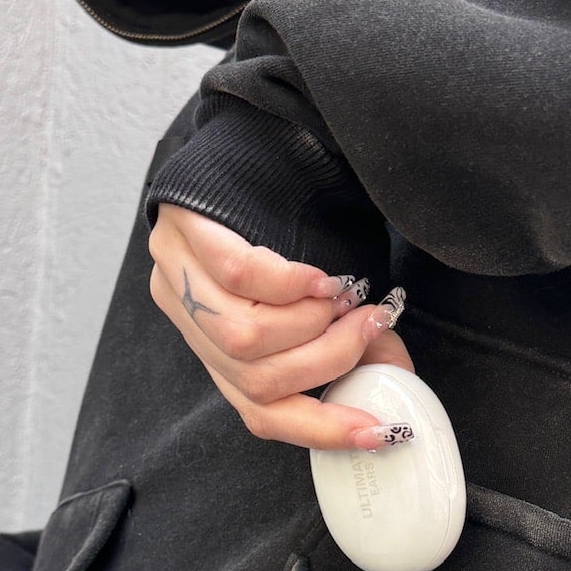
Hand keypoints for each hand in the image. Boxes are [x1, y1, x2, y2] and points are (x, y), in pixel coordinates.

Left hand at [149, 203, 415, 450]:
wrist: (261, 140)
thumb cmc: (289, 221)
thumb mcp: (318, 295)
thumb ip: (350, 336)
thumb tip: (394, 374)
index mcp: (217, 348)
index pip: (259, 413)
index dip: (321, 429)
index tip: (378, 430)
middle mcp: (190, 320)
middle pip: (257, 382)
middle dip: (329, 362)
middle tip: (371, 326)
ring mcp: (176, 277)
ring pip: (245, 341)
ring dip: (312, 325)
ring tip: (343, 296)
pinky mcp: (180, 233)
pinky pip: (236, 278)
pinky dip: (289, 286)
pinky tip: (319, 278)